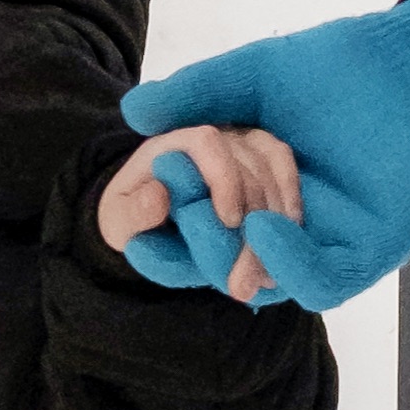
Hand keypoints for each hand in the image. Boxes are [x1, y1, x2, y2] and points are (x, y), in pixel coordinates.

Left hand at [100, 122, 305, 303]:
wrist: (154, 215)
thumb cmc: (134, 216)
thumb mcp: (118, 222)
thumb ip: (130, 214)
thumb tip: (158, 197)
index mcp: (174, 142)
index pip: (208, 143)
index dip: (224, 179)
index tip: (228, 223)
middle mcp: (213, 134)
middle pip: (247, 162)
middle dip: (253, 219)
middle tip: (247, 275)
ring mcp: (242, 141)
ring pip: (273, 168)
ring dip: (275, 223)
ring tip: (263, 275)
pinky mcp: (264, 156)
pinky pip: (286, 168)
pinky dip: (291, 203)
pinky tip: (286, 244)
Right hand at [115, 0, 409, 309]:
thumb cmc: (348, 68)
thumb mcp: (257, 77)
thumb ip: (198, 93)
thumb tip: (132, 111)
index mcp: (249, 192)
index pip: (192, 229)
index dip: (158, 232)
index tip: (136, 212)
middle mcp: (282, 227)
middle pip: (219, 263)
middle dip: (188, 245)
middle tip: (170, 207)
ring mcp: (323, 244)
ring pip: (263, 281)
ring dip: (228, 257)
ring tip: (209, 218)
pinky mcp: (366, 253)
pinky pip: (320, 280)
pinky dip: (286, 264)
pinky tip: (262, 229)